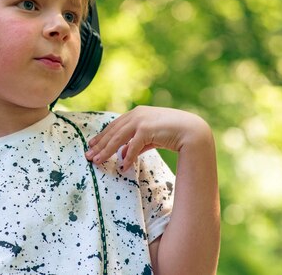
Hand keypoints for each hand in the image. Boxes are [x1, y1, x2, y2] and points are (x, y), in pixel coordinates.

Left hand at [85, 106, 211, 171]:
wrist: (192, 130)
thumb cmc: (172, 133)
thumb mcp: (151, 137)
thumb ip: (137, 144)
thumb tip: (124, 154)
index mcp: (136, 114)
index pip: (114, 126)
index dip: (102, 136)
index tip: (92, 145)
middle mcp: (136, 115)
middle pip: (112, 132)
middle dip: (99, 145)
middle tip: (89, 156)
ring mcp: (141, 120)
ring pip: (118, 138)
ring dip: (106, 151)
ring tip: (98, 161)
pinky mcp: (147, 129)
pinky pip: (132, 146)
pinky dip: (127, 157)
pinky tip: (123, 167)